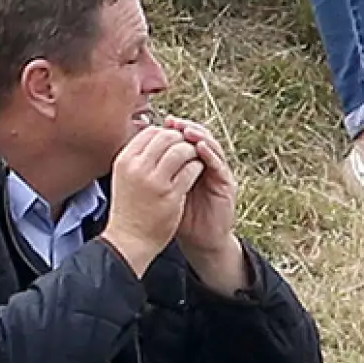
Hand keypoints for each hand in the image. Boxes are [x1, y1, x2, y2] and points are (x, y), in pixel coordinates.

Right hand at [101, 124, 203, 276]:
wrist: (128, 242)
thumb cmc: (129, 208)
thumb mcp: (125, 176)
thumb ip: (138, 155)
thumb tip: (152, 130)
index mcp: (125, 160)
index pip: (150, 132)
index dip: (165, 132)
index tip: (173, 140)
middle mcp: (138, 167)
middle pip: (167, 137)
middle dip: (181, 139)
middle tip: (187, 146)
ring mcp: (155, 181)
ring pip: (181, 150)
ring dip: (191, 151)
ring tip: (194, 157)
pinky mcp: (171, 195)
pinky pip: (191, 169)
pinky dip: (197, 166)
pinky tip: (197, 171)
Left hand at [164, 118, 250, 294]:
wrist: (200, 241)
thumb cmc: (179, 216)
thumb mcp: (164, 191)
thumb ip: (157, 172)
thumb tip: (137, 153)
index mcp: (191, 162)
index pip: (185, 137)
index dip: (175, 128)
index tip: (162, 121)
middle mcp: (207, 163)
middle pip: (199, 136)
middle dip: (186, 127)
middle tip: (173, 122)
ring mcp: (218, 172)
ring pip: (211, 145)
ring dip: (199, 136)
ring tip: (186, 130)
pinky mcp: (227, 183)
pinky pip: (219, 165)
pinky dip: (210, 154)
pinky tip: (200, 148)